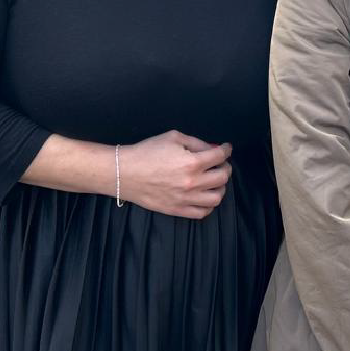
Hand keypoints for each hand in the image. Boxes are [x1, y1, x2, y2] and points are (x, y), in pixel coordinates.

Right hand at [117, 130, 232, 218]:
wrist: (124, 172)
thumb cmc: (146, 152)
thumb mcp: (173, 138)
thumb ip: (196, 143)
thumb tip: (213, 148)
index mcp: (192, 162)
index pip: (220, 156)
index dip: (226, 150)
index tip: (226, 149)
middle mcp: (192, 183)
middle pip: (223, 177)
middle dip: (225, 167)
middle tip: (220, 164)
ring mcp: (185, 199)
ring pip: (217, 197)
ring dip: (220, 187)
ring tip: (213, 181)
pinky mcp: (177, 210)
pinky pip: (203, 212)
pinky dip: (209, 204)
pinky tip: (204, 196)